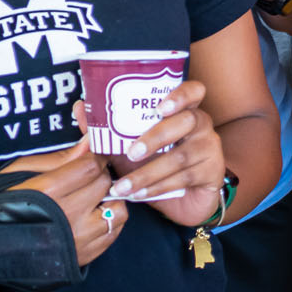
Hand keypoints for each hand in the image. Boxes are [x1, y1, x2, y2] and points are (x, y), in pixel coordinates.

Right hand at [1, 117, 121, 266]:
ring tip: (93, 200)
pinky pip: (113, 234)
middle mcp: (68, 216)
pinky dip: (109, 222)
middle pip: (105, 184)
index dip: (94, 157)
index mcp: (48, 192)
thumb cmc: (2, 205)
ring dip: (110, 201)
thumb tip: (88, 142)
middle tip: (88, 178)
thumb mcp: (22, 172)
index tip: (90, 158)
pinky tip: (92, 218)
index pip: (91, 165)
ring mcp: (78, 239)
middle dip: (100, 176)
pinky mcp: (83, 257)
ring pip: (118, 210)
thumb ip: (58, 159)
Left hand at [103, 79, 230, 225]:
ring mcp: (209, 148)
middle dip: (157, 136)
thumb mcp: (131, 146)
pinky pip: (184, 178)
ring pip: (181, 157)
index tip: (160, 107)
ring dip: (148, 173)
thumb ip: (108, 128)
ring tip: (122, 186)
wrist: (186, 201)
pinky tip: (138, 194)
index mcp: (185, 110)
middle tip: (131, 152)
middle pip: (187, 121)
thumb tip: (80, 108)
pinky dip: (157, 188)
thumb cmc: (157, 164)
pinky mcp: (212, 172)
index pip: (194, 91)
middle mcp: (201, 124)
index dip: (180, 95)